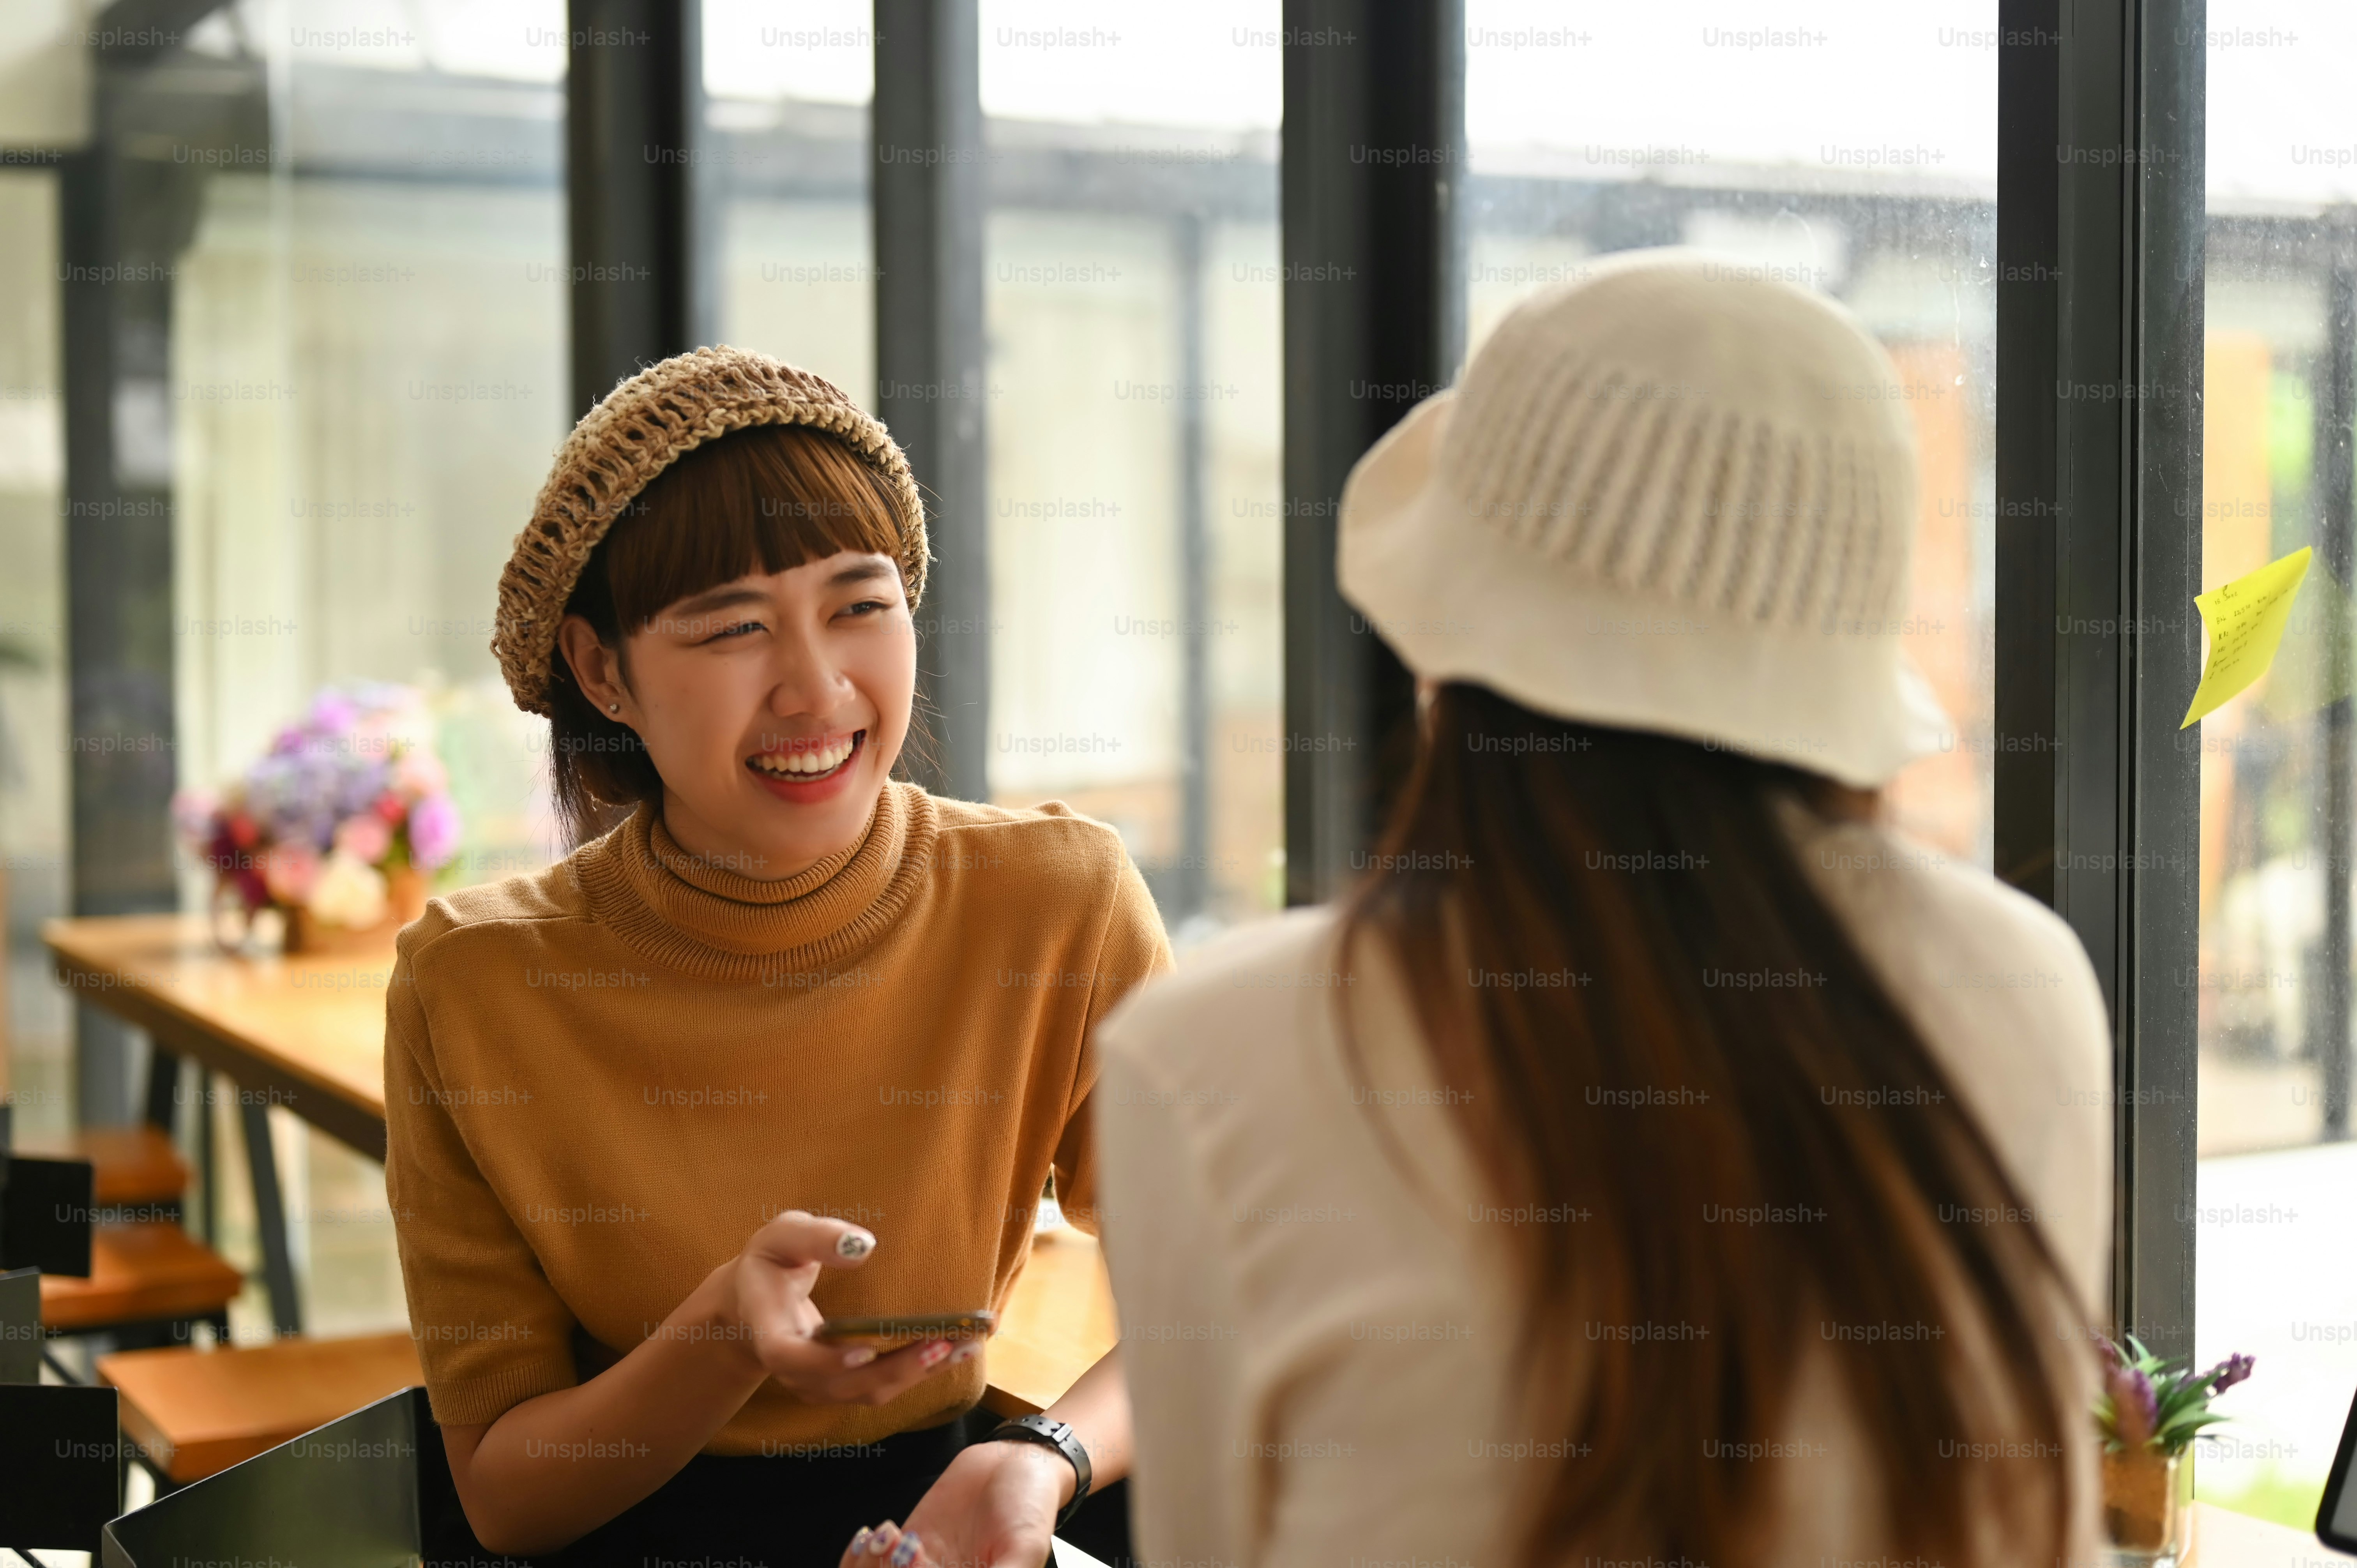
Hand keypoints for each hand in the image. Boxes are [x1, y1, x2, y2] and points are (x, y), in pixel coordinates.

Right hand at [713, 1210, 979, 1406]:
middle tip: (943, 1342)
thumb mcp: (782, 1236)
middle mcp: (794, 1370)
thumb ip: (814, 1238)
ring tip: (965, 1345)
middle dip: (896, 1369)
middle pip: (843, 1384)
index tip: (866, 1350)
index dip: (827, 1360)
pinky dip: (921, 1372)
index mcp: (771, 1332)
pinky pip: (883, 1387)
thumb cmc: (772, 1261)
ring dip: (919, 1374)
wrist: (756, 1301)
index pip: (791, 1357)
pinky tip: (958, 1349)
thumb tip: (861, 1245)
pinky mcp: (844, 1385)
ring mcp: (819, 1384)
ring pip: (870, 1392)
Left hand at [841, 1439, 1072, 1567]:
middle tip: (906, 1553)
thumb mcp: (1025, 1549)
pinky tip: (882, 1534)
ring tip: (889, 1540)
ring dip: (872, 1565)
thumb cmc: (1031, 1506)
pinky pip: (877, 1557)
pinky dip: (866, 1552)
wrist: (1018, 1459)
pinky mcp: (912, 1539)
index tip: (923, 1562)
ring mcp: (924, 1565)